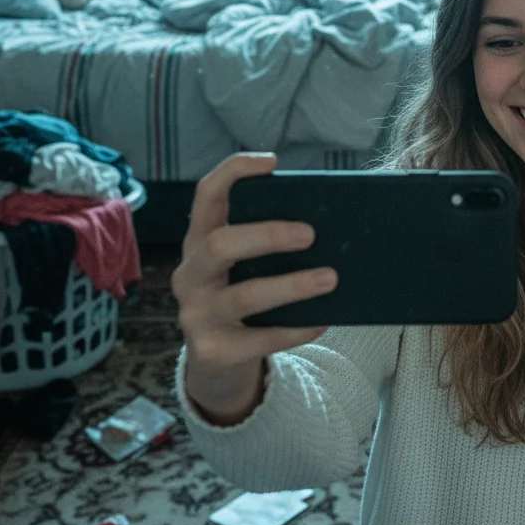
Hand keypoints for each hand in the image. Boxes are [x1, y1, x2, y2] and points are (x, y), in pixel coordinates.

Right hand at [172, 152, 337, 424]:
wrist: (218, 362)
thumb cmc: (244, 295)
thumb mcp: (244, 265)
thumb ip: (268, 242)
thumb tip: (334, 223)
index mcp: (199, 241)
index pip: (206, 195)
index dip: (233, 172)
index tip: (271, 162)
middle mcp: (190, 274)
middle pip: (219, 245)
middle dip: (267, 236)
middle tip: (311, 234)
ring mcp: (196, 314)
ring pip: (244, 295)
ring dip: (292, 285)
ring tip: (330, 278)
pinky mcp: (212, 351)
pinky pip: (259, 339)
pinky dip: (295, 328)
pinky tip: (322, 320)